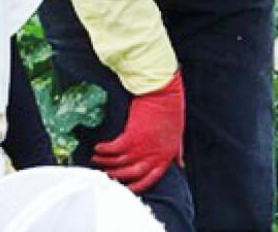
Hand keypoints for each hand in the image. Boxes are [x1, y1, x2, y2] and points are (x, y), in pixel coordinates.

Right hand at [91, 71, 183, 192]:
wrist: (163, 91)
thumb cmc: (171, 108)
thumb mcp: (178, 134)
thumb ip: (177, 151)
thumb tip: (181, 163)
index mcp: (165, 156)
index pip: (150, 179)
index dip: (136, 185)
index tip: (126, 187)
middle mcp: (153, 156)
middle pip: (131, 174)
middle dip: (116, 174)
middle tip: (105, 173)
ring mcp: (142, 148)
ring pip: (119, 162)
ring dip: (105, 162)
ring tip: (96, 159)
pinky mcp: (131, 137)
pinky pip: (112, 149)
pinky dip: (103, 150)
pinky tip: (97, 147)